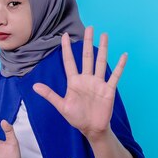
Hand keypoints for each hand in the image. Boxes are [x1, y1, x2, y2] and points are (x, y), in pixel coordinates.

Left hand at [32, 26, 126, 141]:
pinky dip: (120, 66)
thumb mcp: (62, 106)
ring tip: (104, 35)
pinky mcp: (108, 89)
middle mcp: (86, 79)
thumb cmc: (77, 118)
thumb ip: (50, 95)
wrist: (92, 129)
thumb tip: (34, 86)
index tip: (64, 36)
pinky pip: (115, 76)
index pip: (69, 62)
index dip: (66, 49)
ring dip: (103, 49)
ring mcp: (98, 83)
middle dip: (88, 42)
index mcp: (74, 82)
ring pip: (101, 62)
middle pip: (87, 57)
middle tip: (90, 28)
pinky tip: (124, 55)